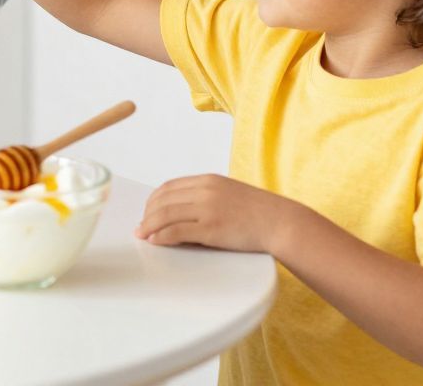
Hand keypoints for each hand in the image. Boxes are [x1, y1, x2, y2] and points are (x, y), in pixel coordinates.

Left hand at [135, 174, 295, 252]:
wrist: (281, 222)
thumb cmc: (258, 212)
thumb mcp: (229, 194)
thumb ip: (206, 196)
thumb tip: (183, 210)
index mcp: (208, 180)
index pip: (169, 187)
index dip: (153, 200)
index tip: (147, 211)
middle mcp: (204, 191)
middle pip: (163, 200)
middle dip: (147, 214)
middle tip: (141, 226)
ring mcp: (207, 209)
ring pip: (165, 214)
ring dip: (149, 225)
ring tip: (142, 235)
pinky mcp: (211, 228)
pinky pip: (176, 231)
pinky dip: (161, 236)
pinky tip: (155, 241)